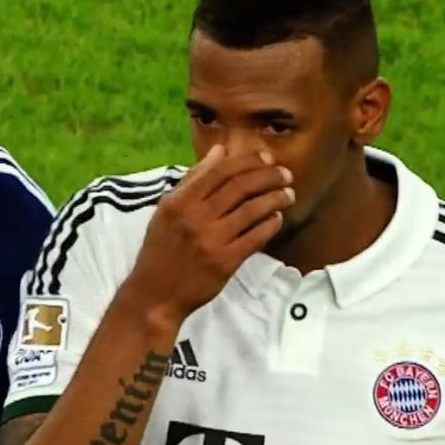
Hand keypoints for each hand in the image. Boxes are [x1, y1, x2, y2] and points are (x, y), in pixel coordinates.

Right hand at [123, 145, 293, 318]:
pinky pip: (256, 237)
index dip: (249, 161)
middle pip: (241, 187)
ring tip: (288, 194)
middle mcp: (195, 217)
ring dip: (276, 198)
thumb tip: (220, 150)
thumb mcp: (169, 209)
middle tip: (286, 174)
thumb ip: (194, 178)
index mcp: (180, 201)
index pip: (221, 171)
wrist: (155, 293)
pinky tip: (277, 218)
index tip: (268, 158)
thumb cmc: (161, 248)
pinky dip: (271, 224)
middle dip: (269, 176)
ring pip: (252, 210)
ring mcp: (211, 240)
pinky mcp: (225, 262)